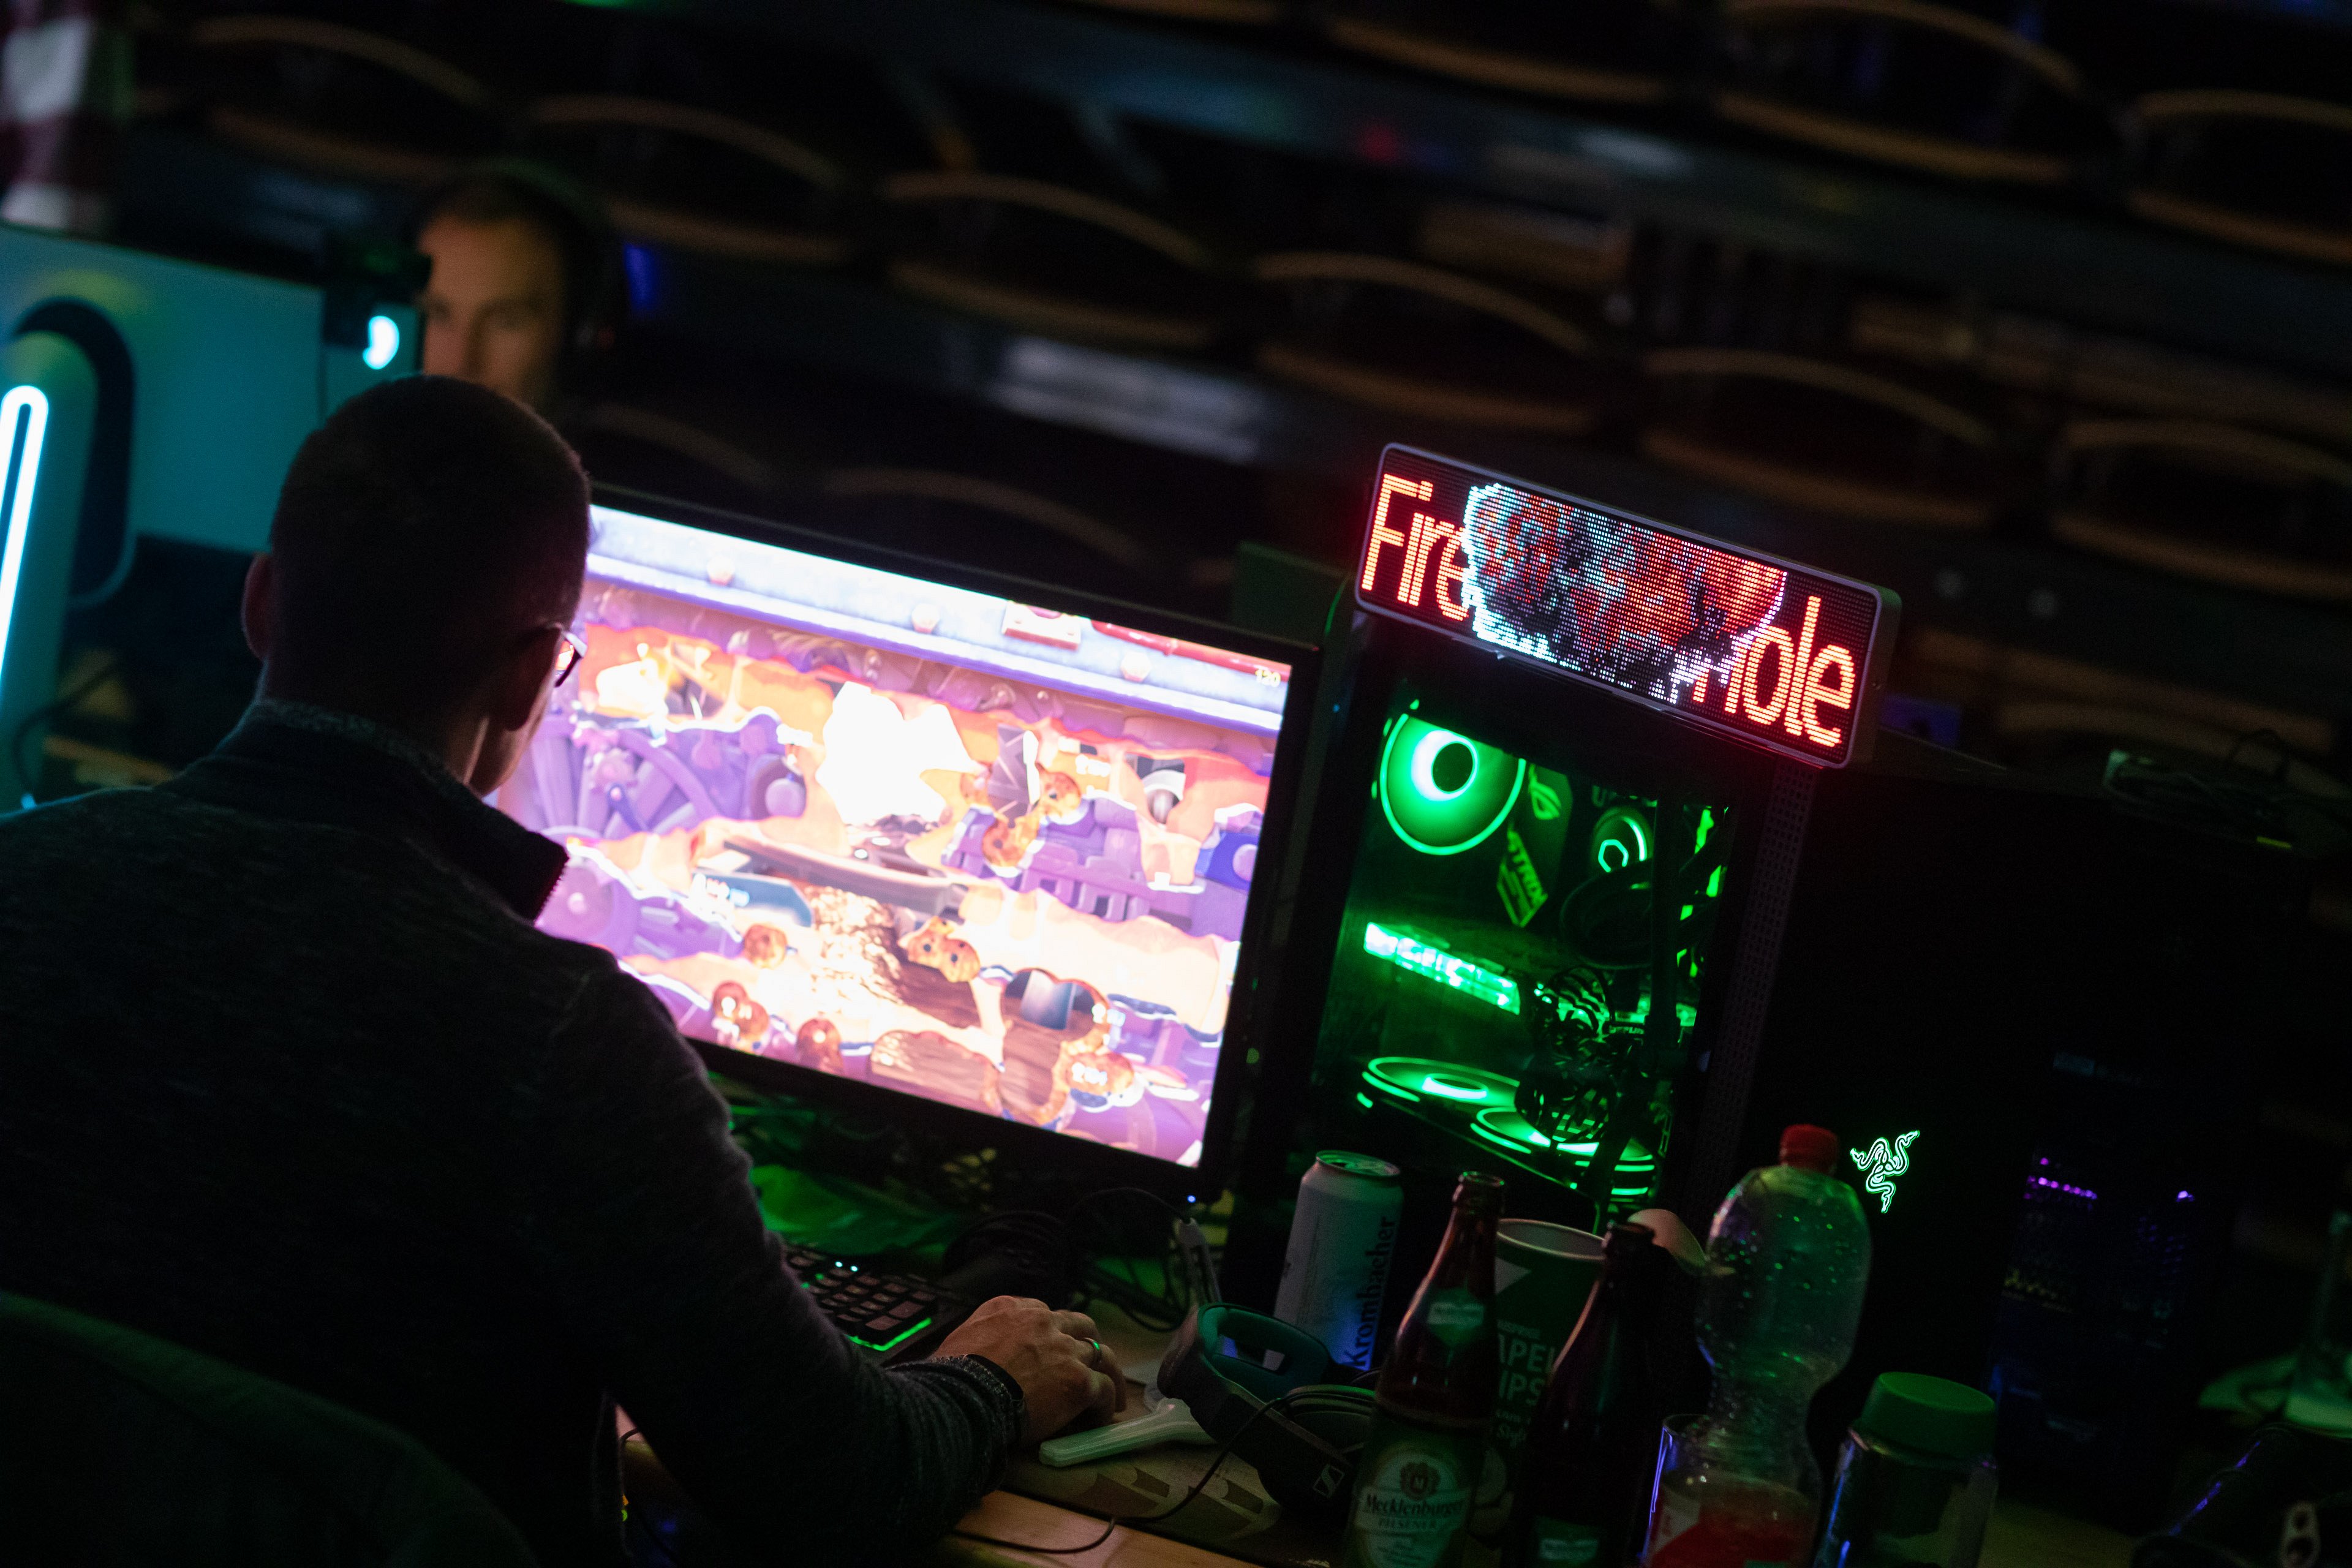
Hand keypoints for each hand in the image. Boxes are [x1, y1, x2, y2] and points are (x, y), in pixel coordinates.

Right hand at [937, 1296, 1124, 1442]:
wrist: (963, 1397)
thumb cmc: (951, 1377)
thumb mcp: (960, 1341)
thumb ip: (978, 1340)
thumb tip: (969, 1357)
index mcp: (1010, 1309)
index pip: (1042, 1313)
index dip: (1050, 1331)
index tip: (1051, 1346)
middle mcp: (1042, 1322)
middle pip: (1078, 1325)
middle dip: (1087, 1340)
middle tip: (1090, 1359)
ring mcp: (1064, 1350)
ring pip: (1101, 1354)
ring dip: (1107, 1372)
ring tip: (1111, 1393)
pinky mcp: (1079, 1381)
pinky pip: (1103, 1389)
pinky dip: (1106, 1402)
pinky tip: (1103, 1417)